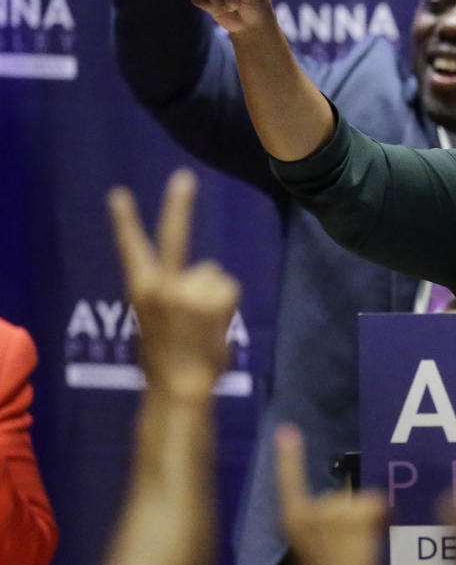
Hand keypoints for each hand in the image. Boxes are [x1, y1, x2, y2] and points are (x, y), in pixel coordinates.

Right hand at [107, 169, 238, 396]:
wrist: (180, 387)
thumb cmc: (167, 360)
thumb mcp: (154, 322)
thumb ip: (168, 296)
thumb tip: (197, 279)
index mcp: (141, 291)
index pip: (131, 249)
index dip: (125, 221)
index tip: (118, 194)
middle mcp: (163, 284)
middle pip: (174, 237)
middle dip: (178, 204)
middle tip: (184, 177)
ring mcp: (189, 289)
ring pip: (213, 274)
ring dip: (213, 293)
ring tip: (203, 324)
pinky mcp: (215, 297)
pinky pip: (228, 287)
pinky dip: (227, 303)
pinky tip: (216, 324)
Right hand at [276, 424, 385, 564]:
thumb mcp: (298, 562)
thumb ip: (307, 537)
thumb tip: (316, 528)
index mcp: (291, 520)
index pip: (287, 482)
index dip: (288, 456)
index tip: (286, 430)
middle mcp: (311, 508)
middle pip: (341, 497)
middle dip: (352, 515)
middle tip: (353, 547)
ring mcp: (335, 509)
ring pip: (363, 502)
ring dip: (369, 519)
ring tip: (363, 548)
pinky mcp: (358, 513)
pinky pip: (381, 504)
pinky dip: (386, 516)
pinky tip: (381, 534)